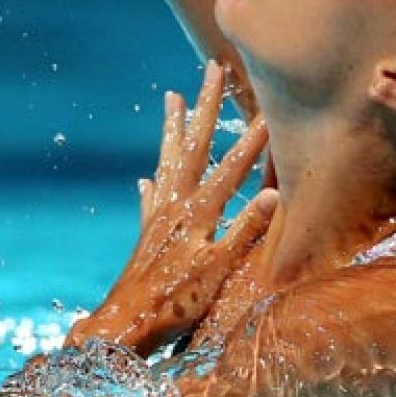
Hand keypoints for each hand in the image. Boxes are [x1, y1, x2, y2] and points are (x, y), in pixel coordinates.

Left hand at [66, 62, 276, 355]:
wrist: (123, 327)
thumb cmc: (176, 303)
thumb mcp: (218, 270)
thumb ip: (244, 232)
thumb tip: (272, 196)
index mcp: (198, 213)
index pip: (231, 166)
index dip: (253, 138)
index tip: (270, 105)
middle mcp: (176, 206)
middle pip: (194, 145)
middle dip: (205, 106)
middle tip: (212, 69)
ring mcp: (158, 218)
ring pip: (169, 161)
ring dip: (174, 128)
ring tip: (172, 97)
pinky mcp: (146, 236)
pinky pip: (150, 200)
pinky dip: (151, 184)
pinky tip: (146, 178)